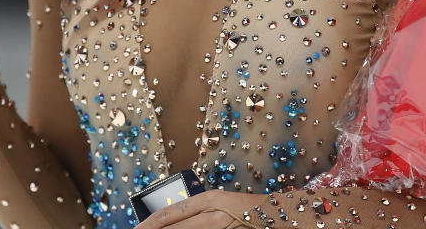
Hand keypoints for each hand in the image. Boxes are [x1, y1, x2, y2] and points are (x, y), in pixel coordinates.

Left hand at [135, 189, 257, 228]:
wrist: (277, 215)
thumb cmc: (245, 209)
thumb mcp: (218, 203)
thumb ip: (196, 212)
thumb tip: (168, 221)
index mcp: (208, 199)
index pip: (168, 213)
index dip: (148, 224)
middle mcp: (212, 213)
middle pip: (173, 227)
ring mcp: (220, 228)